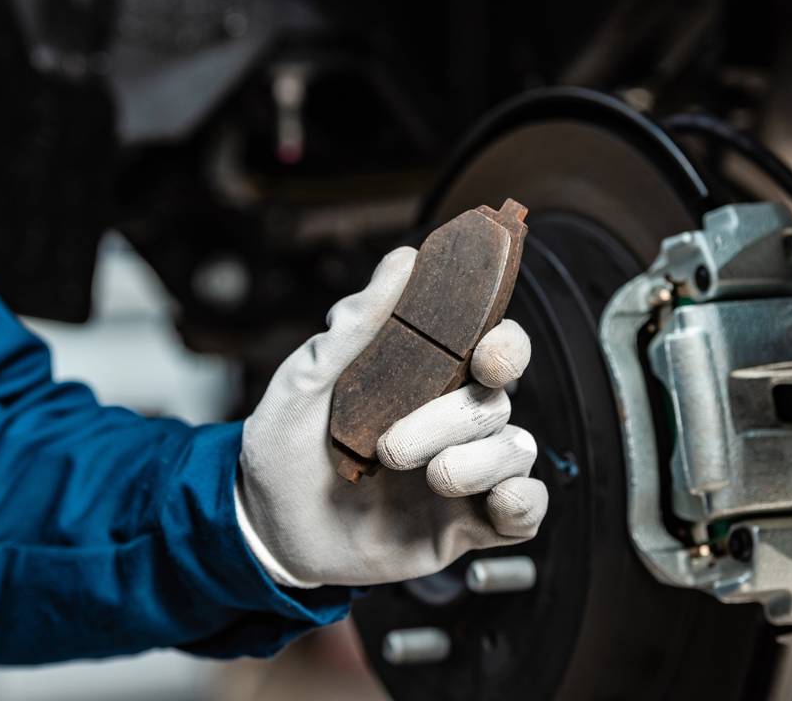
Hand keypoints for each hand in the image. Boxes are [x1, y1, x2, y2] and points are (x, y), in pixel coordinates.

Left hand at [236, 247, 546, 587]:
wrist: (265, 530)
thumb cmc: (284, 448)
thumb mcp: (305, 382)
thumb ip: (356, 325)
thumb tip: (402, 261)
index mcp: (425, 380)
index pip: (493, 349)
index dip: (506, 346)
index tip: (486, 357)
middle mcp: (452, 423)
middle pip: (499, 401)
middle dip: (454, 419)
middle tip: (395, 446)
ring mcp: (464, 474)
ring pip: (516, 451)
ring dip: (476, 463)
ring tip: (426, 478)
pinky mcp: (467, 525)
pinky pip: (526, 511)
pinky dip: (522, 504)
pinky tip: (490, 505)